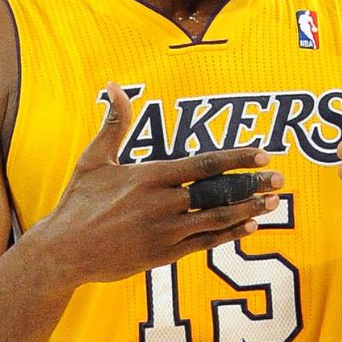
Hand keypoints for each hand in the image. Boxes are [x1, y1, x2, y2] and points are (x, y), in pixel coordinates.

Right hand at [37, 83, 283, 284]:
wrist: (62, 252)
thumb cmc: (78, 202)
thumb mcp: (93, 159)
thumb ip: (113, 123)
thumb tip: (114, 85)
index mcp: (148, 177)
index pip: (203, 164)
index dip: (236, 159)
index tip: (262, 153)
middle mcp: (160, 204)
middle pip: (216, 193)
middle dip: (251, 185)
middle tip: (279, 179)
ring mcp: (163, 233)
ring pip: (215, 220)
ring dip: (247, 211)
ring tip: (272, 203)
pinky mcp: (162, 257)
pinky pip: (203, 245)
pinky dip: (228, 236)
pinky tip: (249, 228)